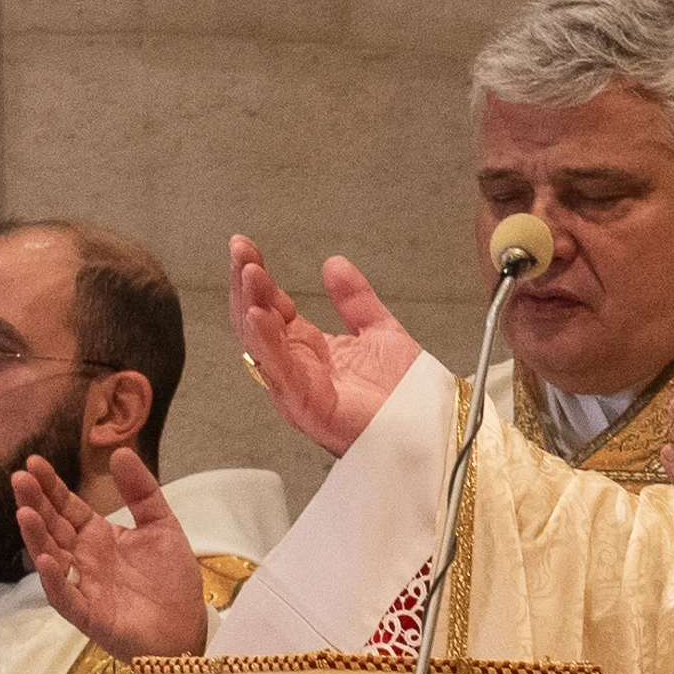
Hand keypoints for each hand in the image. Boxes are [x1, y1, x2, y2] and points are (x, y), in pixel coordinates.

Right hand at [7, 443, 217, 663]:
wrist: (187, 628)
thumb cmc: (171, 581)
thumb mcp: (161, 525)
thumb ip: (141, 491)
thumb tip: (120, 451)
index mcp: (97, 536)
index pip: (66, 507)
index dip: (50, 486)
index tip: (34, 462)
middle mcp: (83, 559)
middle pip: (53, 528)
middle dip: (35, 503)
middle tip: (19, 478)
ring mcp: (82, 587)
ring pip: (52, 559)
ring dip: (36, 537)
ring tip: (24, 513)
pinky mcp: (89, 615)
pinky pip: (66, 597)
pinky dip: (55, 579)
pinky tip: (45, 559)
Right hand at [225, 238, 427, 459]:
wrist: (433, 425)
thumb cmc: (407, 397)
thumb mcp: (379, 331)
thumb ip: (355, 300)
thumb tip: (333, 265)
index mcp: (310, 351)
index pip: (271, 308)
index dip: (257, 277)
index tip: (246, 247)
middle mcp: (298, 369)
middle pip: (257, 323)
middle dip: (245, 285)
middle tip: (240, 251)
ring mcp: (300, 388)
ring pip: (262, 344)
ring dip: (250, 305)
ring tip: (247, 273)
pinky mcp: (310, 406)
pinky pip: (281, 373)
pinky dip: (266, 343)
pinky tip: (256, 315)